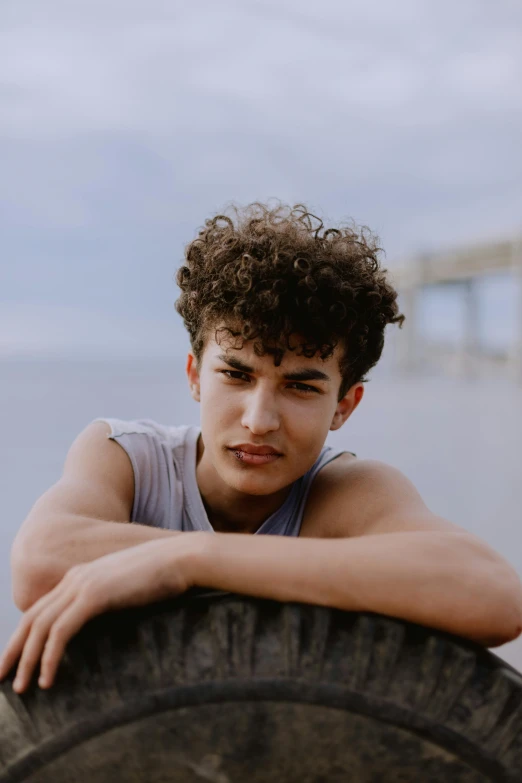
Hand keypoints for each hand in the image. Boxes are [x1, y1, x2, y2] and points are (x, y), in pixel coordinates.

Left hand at [0, 535, 199, 693]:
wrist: (180, 558)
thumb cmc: (161, 577)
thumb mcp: (126, 590)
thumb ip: (108, 601)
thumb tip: (100, 626)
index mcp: (80, 576)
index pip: (41, 610)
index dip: (23, 637)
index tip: (15, 662)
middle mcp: (74, 579)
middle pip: (32, 619)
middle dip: (14, 651)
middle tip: (1, 679)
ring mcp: (83, 585)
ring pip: (41, 628)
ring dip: (27, 661)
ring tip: (21, 688)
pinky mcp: (94, 596)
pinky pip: (61, 632)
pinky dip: (50, 657)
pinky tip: (47, 679)